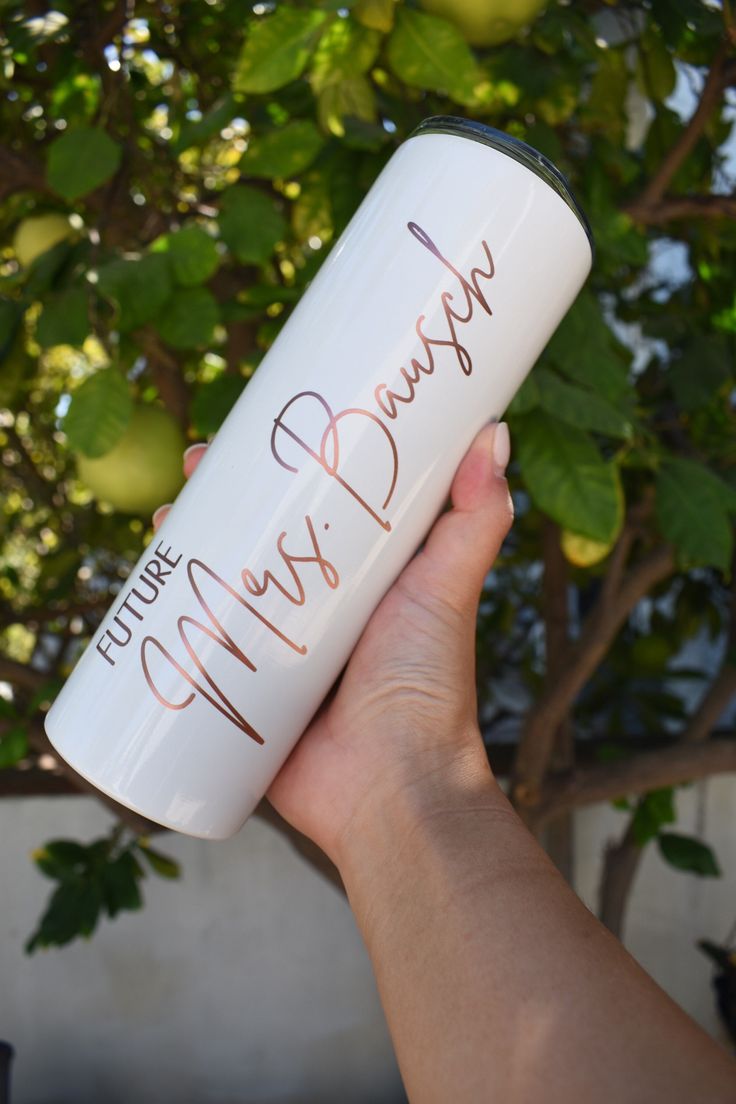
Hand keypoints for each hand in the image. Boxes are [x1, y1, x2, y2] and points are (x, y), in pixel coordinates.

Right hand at [154, 423, 512, 865]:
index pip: (318, 511)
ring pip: (220, 590)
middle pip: (258, 543)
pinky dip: (167, 624)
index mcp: (361, 585)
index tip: (259, 433)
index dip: (286, 473)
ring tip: (164, 518)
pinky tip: (143, 593)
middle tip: (195, 470)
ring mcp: (274, 656)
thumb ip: (476, 520)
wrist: (390, 790)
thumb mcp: (448, 589)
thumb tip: (493, 432)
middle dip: (222, 504)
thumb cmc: (427, 687)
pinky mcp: (241, 699)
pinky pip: (195, 654)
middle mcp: (316, 615)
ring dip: (185, 552)